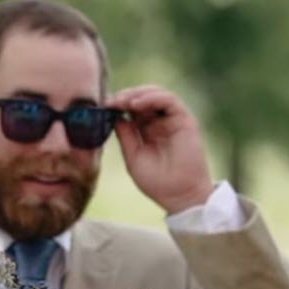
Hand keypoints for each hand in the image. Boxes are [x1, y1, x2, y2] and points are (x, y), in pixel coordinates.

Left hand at [106, 85, 214, 214]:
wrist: (180, 195)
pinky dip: (152, 97)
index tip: (103, 107)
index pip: (131, 108)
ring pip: (156, 93)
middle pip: (142, 97)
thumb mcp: (133, 156)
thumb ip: (125, 135)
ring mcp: (172, 120)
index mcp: (146, 130)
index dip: (117, 104)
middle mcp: (160, 122)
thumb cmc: (157, 181)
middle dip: (125, 96)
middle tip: (111, 102)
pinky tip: (136, 104)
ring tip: (122, 102)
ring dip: (137, 94)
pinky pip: (169, 100)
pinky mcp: (185, 120)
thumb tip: (114, 116)